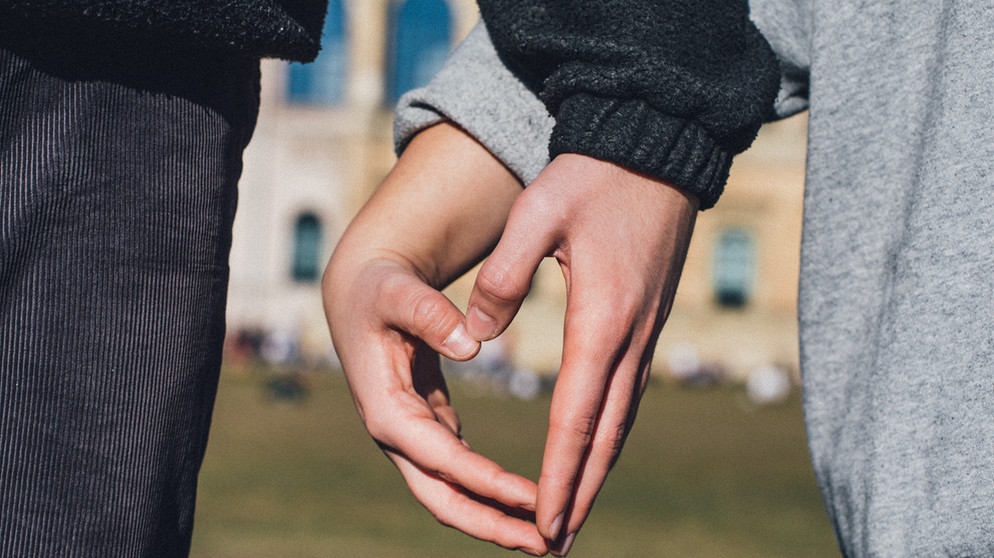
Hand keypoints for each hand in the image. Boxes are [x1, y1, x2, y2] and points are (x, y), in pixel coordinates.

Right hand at [323, 124, 547, 554]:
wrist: (361, 293)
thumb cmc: (379, 289)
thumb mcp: (397, 292)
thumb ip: (428, 313)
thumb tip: (471, 344)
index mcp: (386, 408)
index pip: (440, 458)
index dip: (486, 482)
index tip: (533, 498)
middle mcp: (396, 433)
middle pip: (442, 498)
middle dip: (492, 525)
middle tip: (547, 545)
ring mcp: (411, 435)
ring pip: (451, 493)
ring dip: (496, 517)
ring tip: (547, 535)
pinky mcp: (428, 428)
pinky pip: (459, 471)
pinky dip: (490, 489)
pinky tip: (528, 499)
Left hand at [465, 154, 698, 554]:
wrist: (657, 146)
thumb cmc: (592, 175)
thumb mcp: (537, 213)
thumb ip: (503, 276)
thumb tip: (477, 335)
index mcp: (601, 317)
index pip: (575, 416)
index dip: (557, 475)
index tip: (542, 523)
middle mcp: (630, 337)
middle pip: (605, 435)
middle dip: (579, 494)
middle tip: (557, 545)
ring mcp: (645, 331)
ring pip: (621, 420)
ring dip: (596, 472)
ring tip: (574, 515)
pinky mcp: (646, 321)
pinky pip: (628, 394)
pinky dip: (608, 435)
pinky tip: (595, 450)